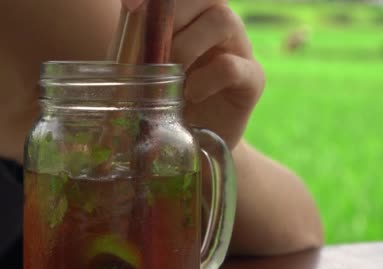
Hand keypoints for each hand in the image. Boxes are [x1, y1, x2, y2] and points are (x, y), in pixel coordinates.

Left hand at [121, 0, 264, 149]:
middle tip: (151, 52)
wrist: (188, 140)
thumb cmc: (160, 96)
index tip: (130, 8)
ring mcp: (240, 47)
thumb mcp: (139, 64)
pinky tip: (190, 95)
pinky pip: (231, 66)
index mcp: (193, 13)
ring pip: (223, 19)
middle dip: (170, 19)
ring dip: (186, 47)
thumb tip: (129, 4)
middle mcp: (219, 22)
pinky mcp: (253, 78)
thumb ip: (135, 34)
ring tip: (170, 77)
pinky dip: (204, 80)